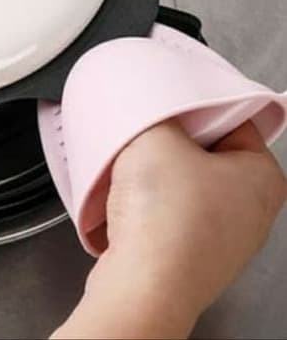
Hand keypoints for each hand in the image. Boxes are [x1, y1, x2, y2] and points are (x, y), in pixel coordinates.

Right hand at [53, 119, 285, 338]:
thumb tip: (155, 105)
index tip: (166, 105)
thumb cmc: (165, 222)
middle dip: (168, 141)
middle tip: (144, 136)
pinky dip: (145, 203)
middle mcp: (251, 212)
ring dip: (152, 172)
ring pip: (181, 183)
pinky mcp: (189, 255)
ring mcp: (221, 238)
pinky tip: (127, 200)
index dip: (192, 106)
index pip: (231, 119)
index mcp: (263, 177)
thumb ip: (160, 108)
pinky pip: (166, 213)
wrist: (141, 285)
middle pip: (202, 150)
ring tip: (131, 170)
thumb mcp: (157, 135)